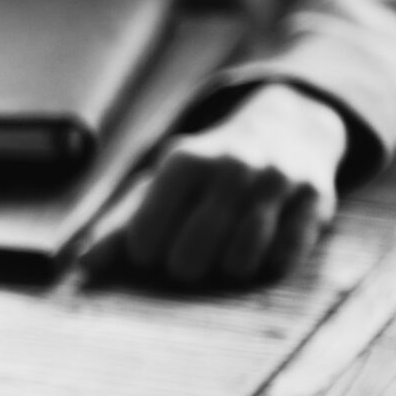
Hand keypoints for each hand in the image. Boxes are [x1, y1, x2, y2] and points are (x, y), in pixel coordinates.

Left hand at [79, 83, 346, 286]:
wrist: (289, 128)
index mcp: (182, 161)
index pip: (144, 243)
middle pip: (188, 262)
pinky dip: (268, 263)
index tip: (154, 243)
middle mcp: (231, 165)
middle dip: (185, 267)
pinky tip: (264, 240)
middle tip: (193, 248)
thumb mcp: (161, 185)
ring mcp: (276, 180)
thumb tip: (80, 268)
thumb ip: (120, 226)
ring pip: (237, 265)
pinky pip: (282, 261)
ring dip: (228, 267)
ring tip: (228, 243)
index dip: (146, 254)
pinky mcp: (315, 198)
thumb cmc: (208, 171)